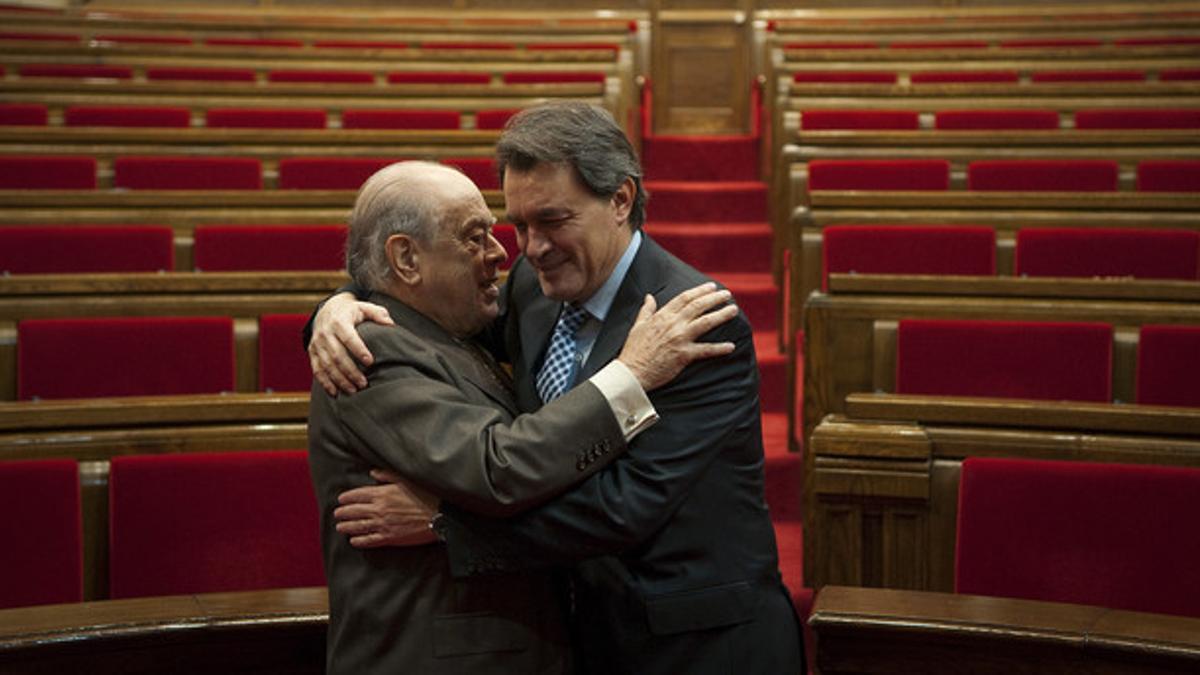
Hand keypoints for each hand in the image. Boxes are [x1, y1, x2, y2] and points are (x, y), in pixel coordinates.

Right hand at [308, 292, 393, 395]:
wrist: (327, 310)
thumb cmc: (351, 312)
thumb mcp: (364, 307)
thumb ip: (378, 313)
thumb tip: (391, 324)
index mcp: (339, 322)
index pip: (349, 338)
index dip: (359, 350)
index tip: (370, 362)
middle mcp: (325, 333)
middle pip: (337, 355)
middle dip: (350, 371)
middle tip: (364, 383)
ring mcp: (317, 344)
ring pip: (327, 365)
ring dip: (340, 380)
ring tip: (353, 390)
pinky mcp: (312, 352)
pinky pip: (317, 369)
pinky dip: (325, 382)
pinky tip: (335, 393)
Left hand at [334, 469, 438, 547]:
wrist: (439, 515)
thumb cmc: (425, 495)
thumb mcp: (406, 479)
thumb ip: (387, 475)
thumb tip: (373, 472)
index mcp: (382, 493)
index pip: (357, 495)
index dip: (346, 498)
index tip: (341, 499)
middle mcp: (379, 509)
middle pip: (354, 511)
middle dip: (342, 512)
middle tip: (337, 514)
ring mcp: (383, 524)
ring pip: (358, 526)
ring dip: (346, 527)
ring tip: (340, 527)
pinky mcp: (389, 538)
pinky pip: (369, 540)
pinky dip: (359, 541)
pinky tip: (354, 541)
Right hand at [617, 282, 737, 390]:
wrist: (632, 372)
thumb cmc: (634, 350)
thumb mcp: (637, 325)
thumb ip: (646, 310)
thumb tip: (649, 297)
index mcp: (662, 316)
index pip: (685, 298)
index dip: (700, 291)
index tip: (712, 287)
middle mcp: (673, 324)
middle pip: (698, 306)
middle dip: (714, 298)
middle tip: (727, 294)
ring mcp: (680, 339)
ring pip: (705, 322)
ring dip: (721, 315)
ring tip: (733, 310)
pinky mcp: (684, 355)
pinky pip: (705, 350)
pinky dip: (719, 348)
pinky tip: (731, 346)